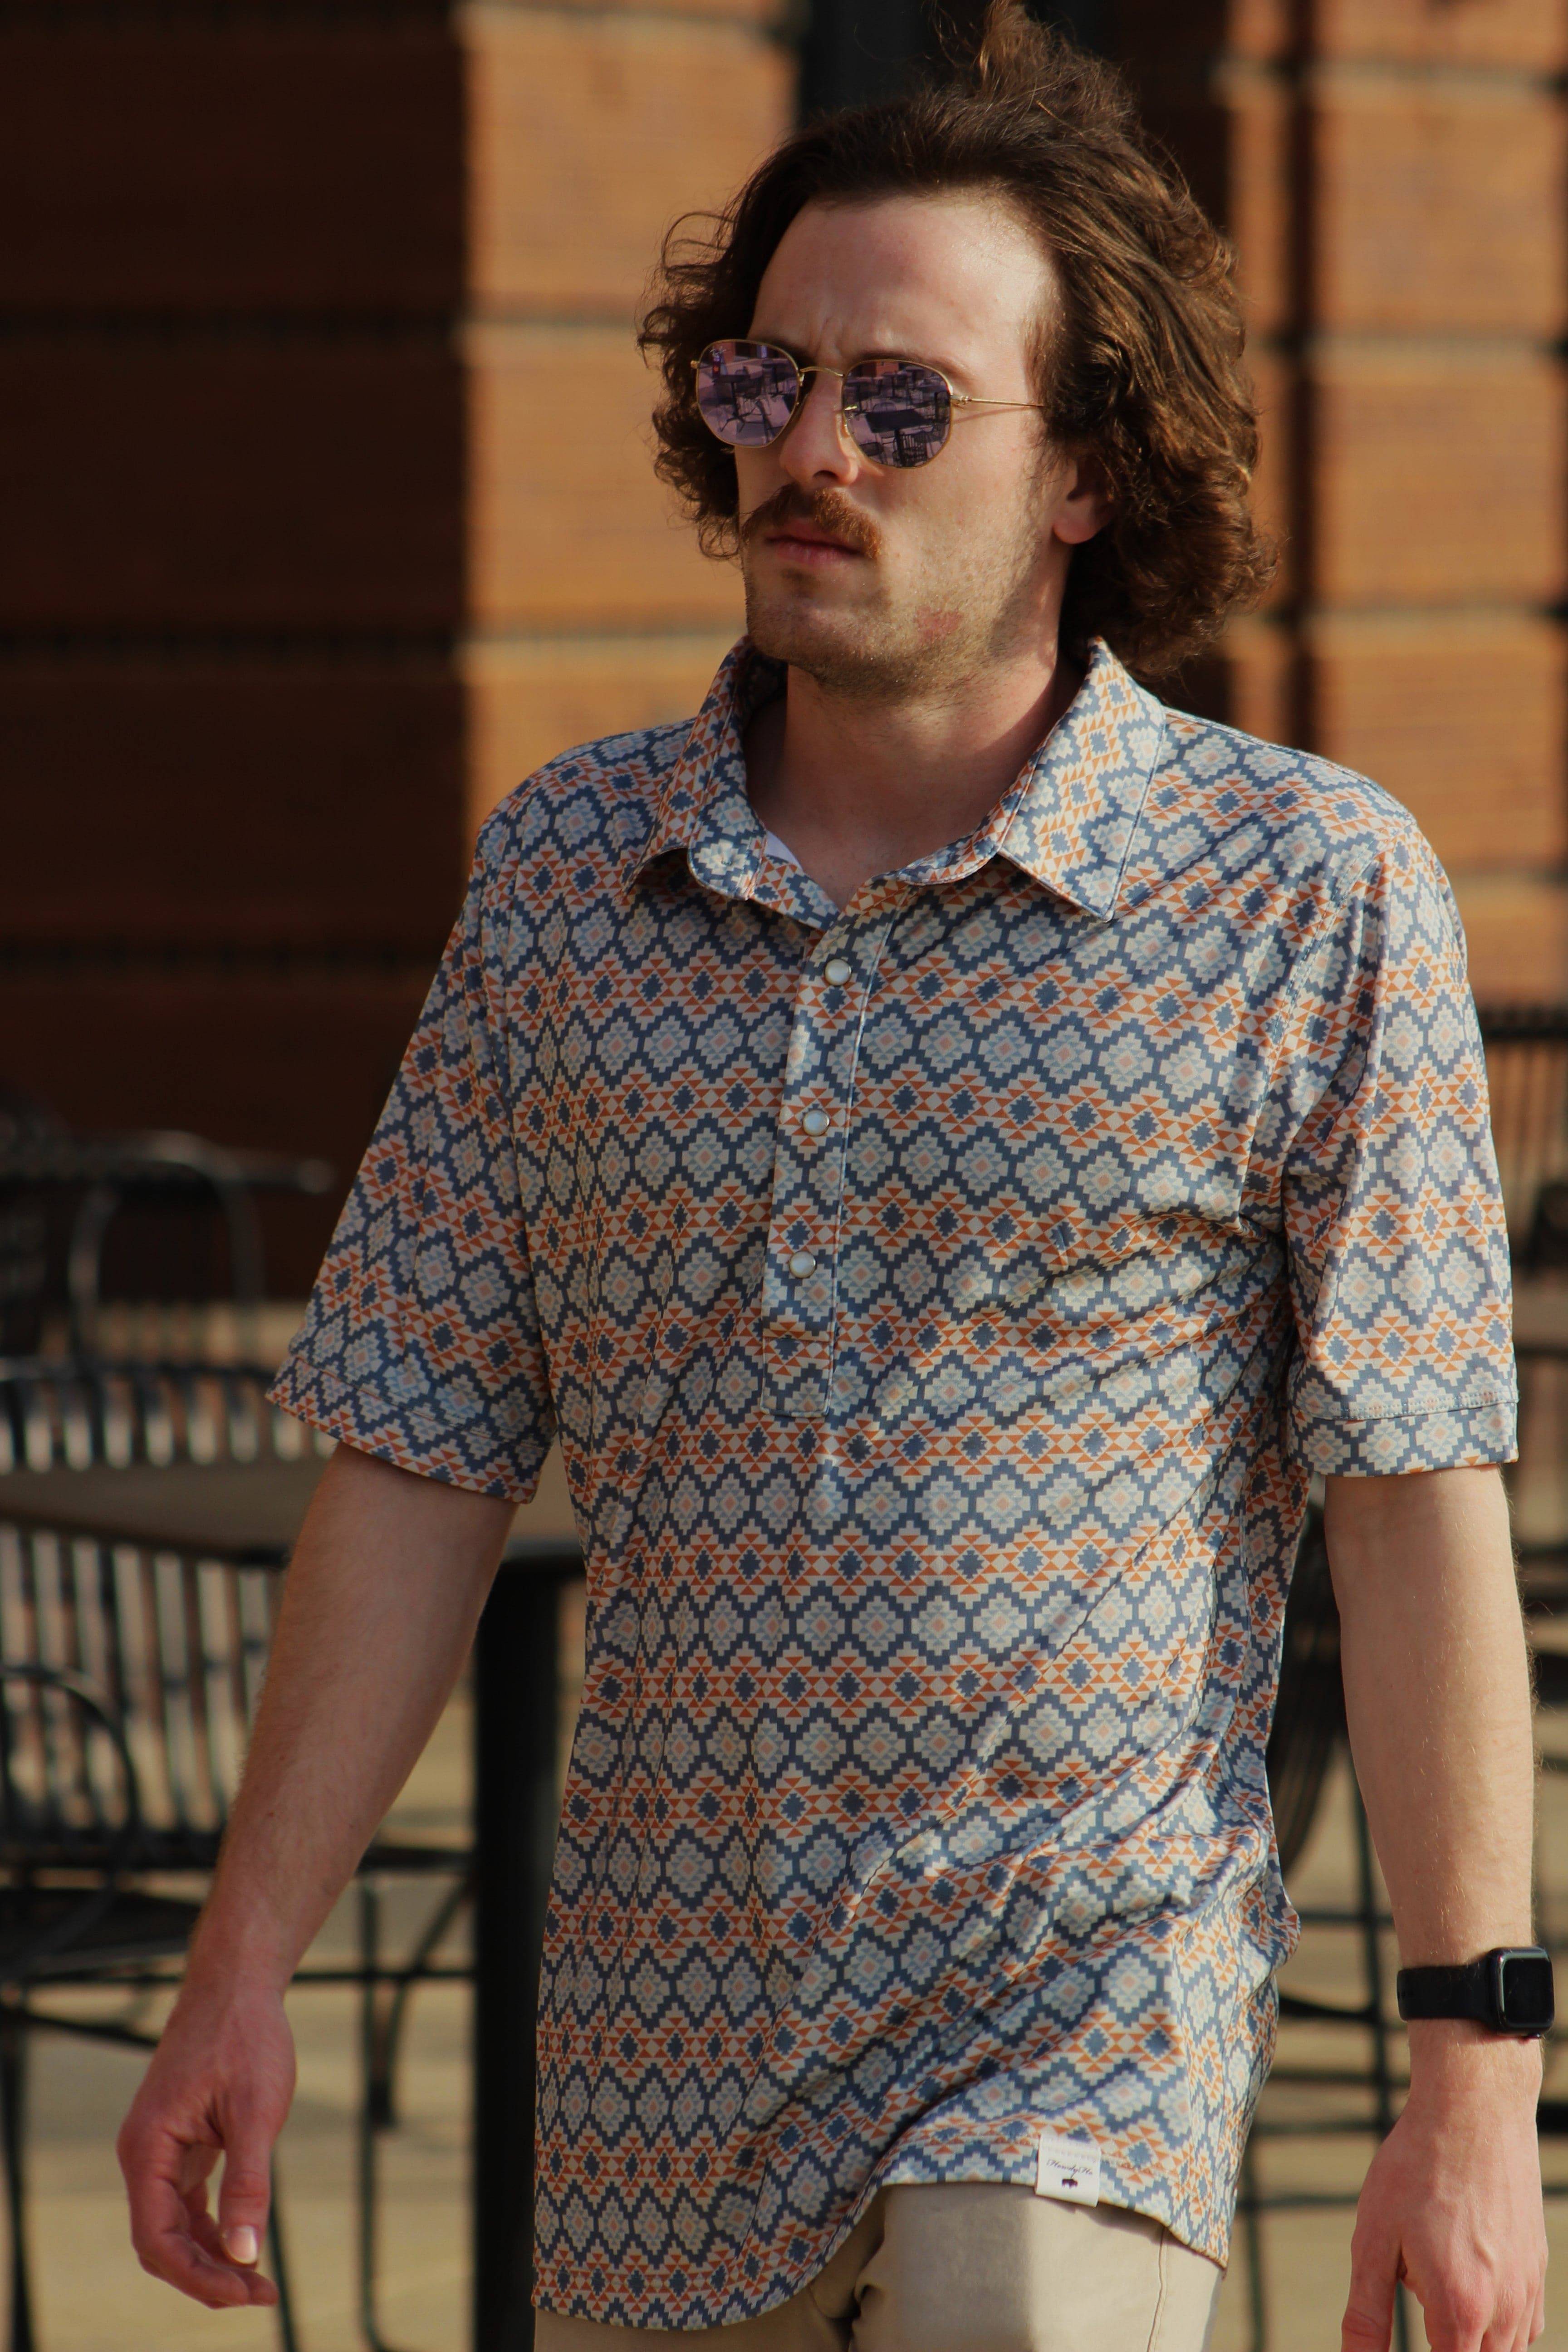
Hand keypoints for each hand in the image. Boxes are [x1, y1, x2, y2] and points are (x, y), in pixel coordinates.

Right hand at [117, 1975, 295, 2308]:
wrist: (237, 1983)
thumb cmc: (246, 2036)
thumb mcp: (256, 2111)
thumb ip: (248, 2183)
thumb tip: (246, 2254)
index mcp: (147, 2150)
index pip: (158, 2241)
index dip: (199, 2278)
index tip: (246, 2294)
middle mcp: (144, 2155)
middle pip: (162, 2242)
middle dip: (208, 2275)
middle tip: (261, 2293)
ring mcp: (160, 2150)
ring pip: (174, 2226)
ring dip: (212, 2256)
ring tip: (259, 2279)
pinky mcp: (181, 2142)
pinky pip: (186, 2201)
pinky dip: (213, 2226)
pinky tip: (244, 2240)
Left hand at [1342, 2028, 1545, 2351]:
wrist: (1474, 2110)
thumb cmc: (1416, 2169)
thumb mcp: (1373, 2238)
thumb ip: (1367, 2313)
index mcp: (1460, 2309)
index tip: (1414, 2323)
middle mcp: (1505, 2310)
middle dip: (1444, 2343)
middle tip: (1417, 2285)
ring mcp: (1528, 2290)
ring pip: (1505, 2348)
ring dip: (1469, 2336)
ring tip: (1438, 2273)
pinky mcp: (1538, 2268)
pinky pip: (1523, 2324)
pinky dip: (1495, 2320)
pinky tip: (1466, 2277)